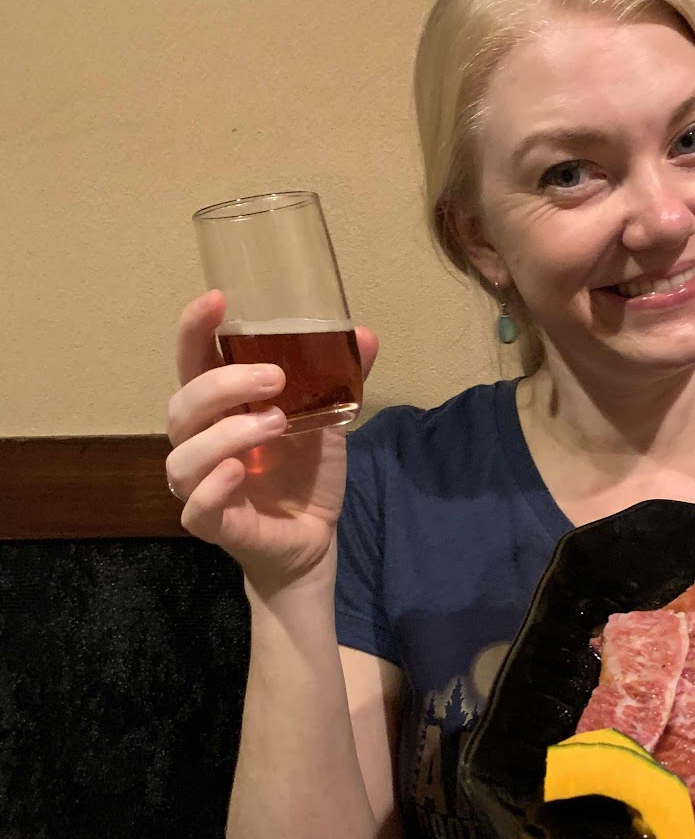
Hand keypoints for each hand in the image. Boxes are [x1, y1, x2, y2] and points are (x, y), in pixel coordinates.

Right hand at [165, 289, 378, 590]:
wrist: (314, 539)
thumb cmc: (305, 475)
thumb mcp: (327, 421)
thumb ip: (341, 380)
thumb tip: (366, 336)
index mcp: (220, 409)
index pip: (192, 362)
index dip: (195, 329)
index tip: (218, 299)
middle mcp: (201, 442)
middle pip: (183, 404)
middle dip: (224, 384)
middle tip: (276, 378)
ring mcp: (202, 484)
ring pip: (184, 454)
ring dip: (227, 433)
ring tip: (276, 423)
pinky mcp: (213, 523)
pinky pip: (195, 506)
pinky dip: (213, 486)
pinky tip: (240, 471)